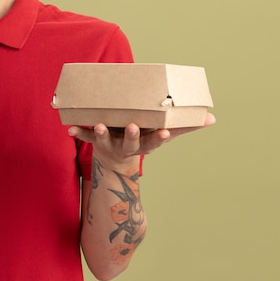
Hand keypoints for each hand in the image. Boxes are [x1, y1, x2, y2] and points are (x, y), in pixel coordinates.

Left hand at [68, 113, 215, 168]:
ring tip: (99, 125)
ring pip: (106, 141)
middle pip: (131, 142)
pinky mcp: (96, 141)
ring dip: (102, 133)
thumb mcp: (162, 134)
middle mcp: (128, 146)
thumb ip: (184, 126)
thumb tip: (211, 118)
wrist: (117, 161)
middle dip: (131, 135)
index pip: (155, 141)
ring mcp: (111, 145)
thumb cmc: (143, 140)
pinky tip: (70, 129)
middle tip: (132, 126)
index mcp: (145, 143)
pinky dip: (79, 133)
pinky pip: (86, 138)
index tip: (164, 131)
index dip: (159, 136)